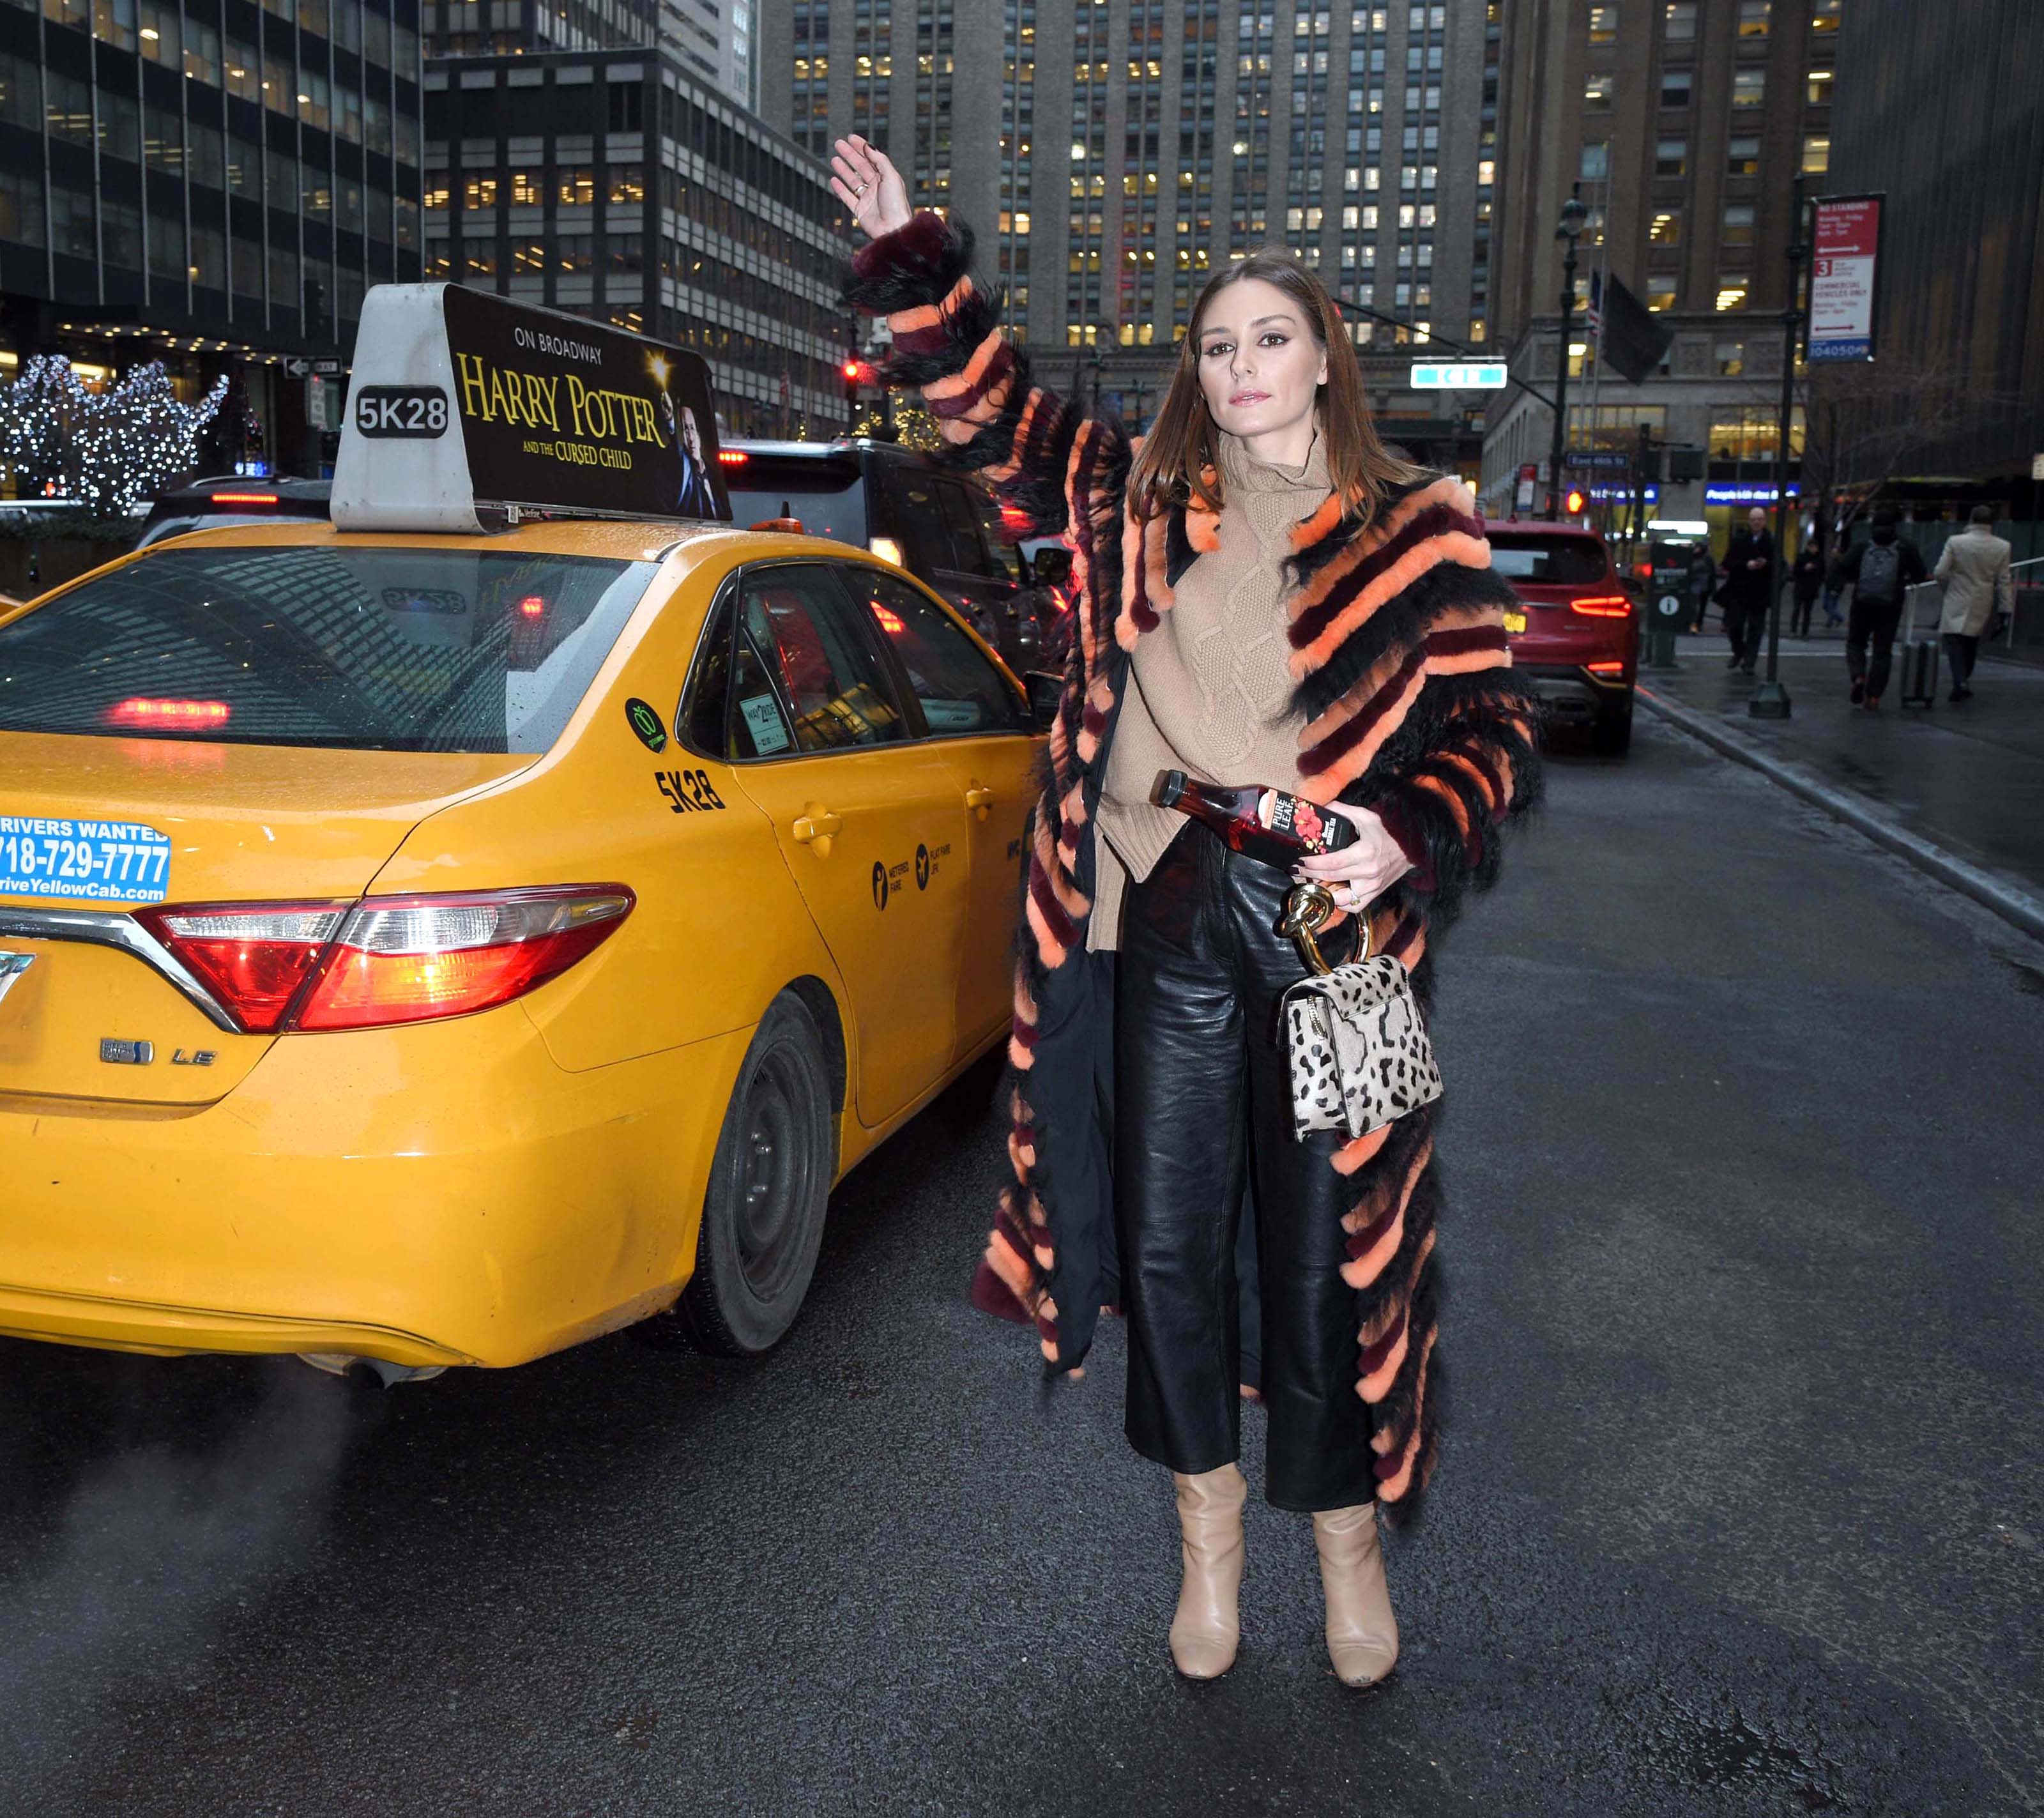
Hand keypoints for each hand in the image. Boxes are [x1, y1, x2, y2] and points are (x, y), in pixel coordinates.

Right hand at [830, 136, 911, 240]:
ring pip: (852, 180)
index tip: (851, 138)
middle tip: (838, 144)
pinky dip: (840, 188)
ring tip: (834, 159)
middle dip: (849, 154)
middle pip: (860, 167)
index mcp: (886, 178)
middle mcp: (876, 187)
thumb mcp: (891, 177)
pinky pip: (847, 197)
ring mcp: (867, 199)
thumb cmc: (897, 206)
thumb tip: (869, 146)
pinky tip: (834, 180)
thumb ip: (880, 160)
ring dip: (843, 169)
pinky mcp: (860, 211)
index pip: (871, 158)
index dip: (861, 147)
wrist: (893, 230)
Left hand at [1293, 802, 1411, 913]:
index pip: (1331, 863)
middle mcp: (1368, 872)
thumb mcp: (1365, 816)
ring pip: (1339, 898)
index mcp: (1364, 853)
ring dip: (1322, 891)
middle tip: (1298, 869)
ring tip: (1312, 881)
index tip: (1300, 860)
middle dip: (1309, 874)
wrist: (1411, 848)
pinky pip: (1353, 907)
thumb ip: (1341, 811)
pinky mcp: (1374, 894)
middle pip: (1330, 878)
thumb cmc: (1387, 832)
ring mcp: (1371, 886)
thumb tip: (1319, 810)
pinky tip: (1332, 892)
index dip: (1311, 864)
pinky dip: (1340, 902)